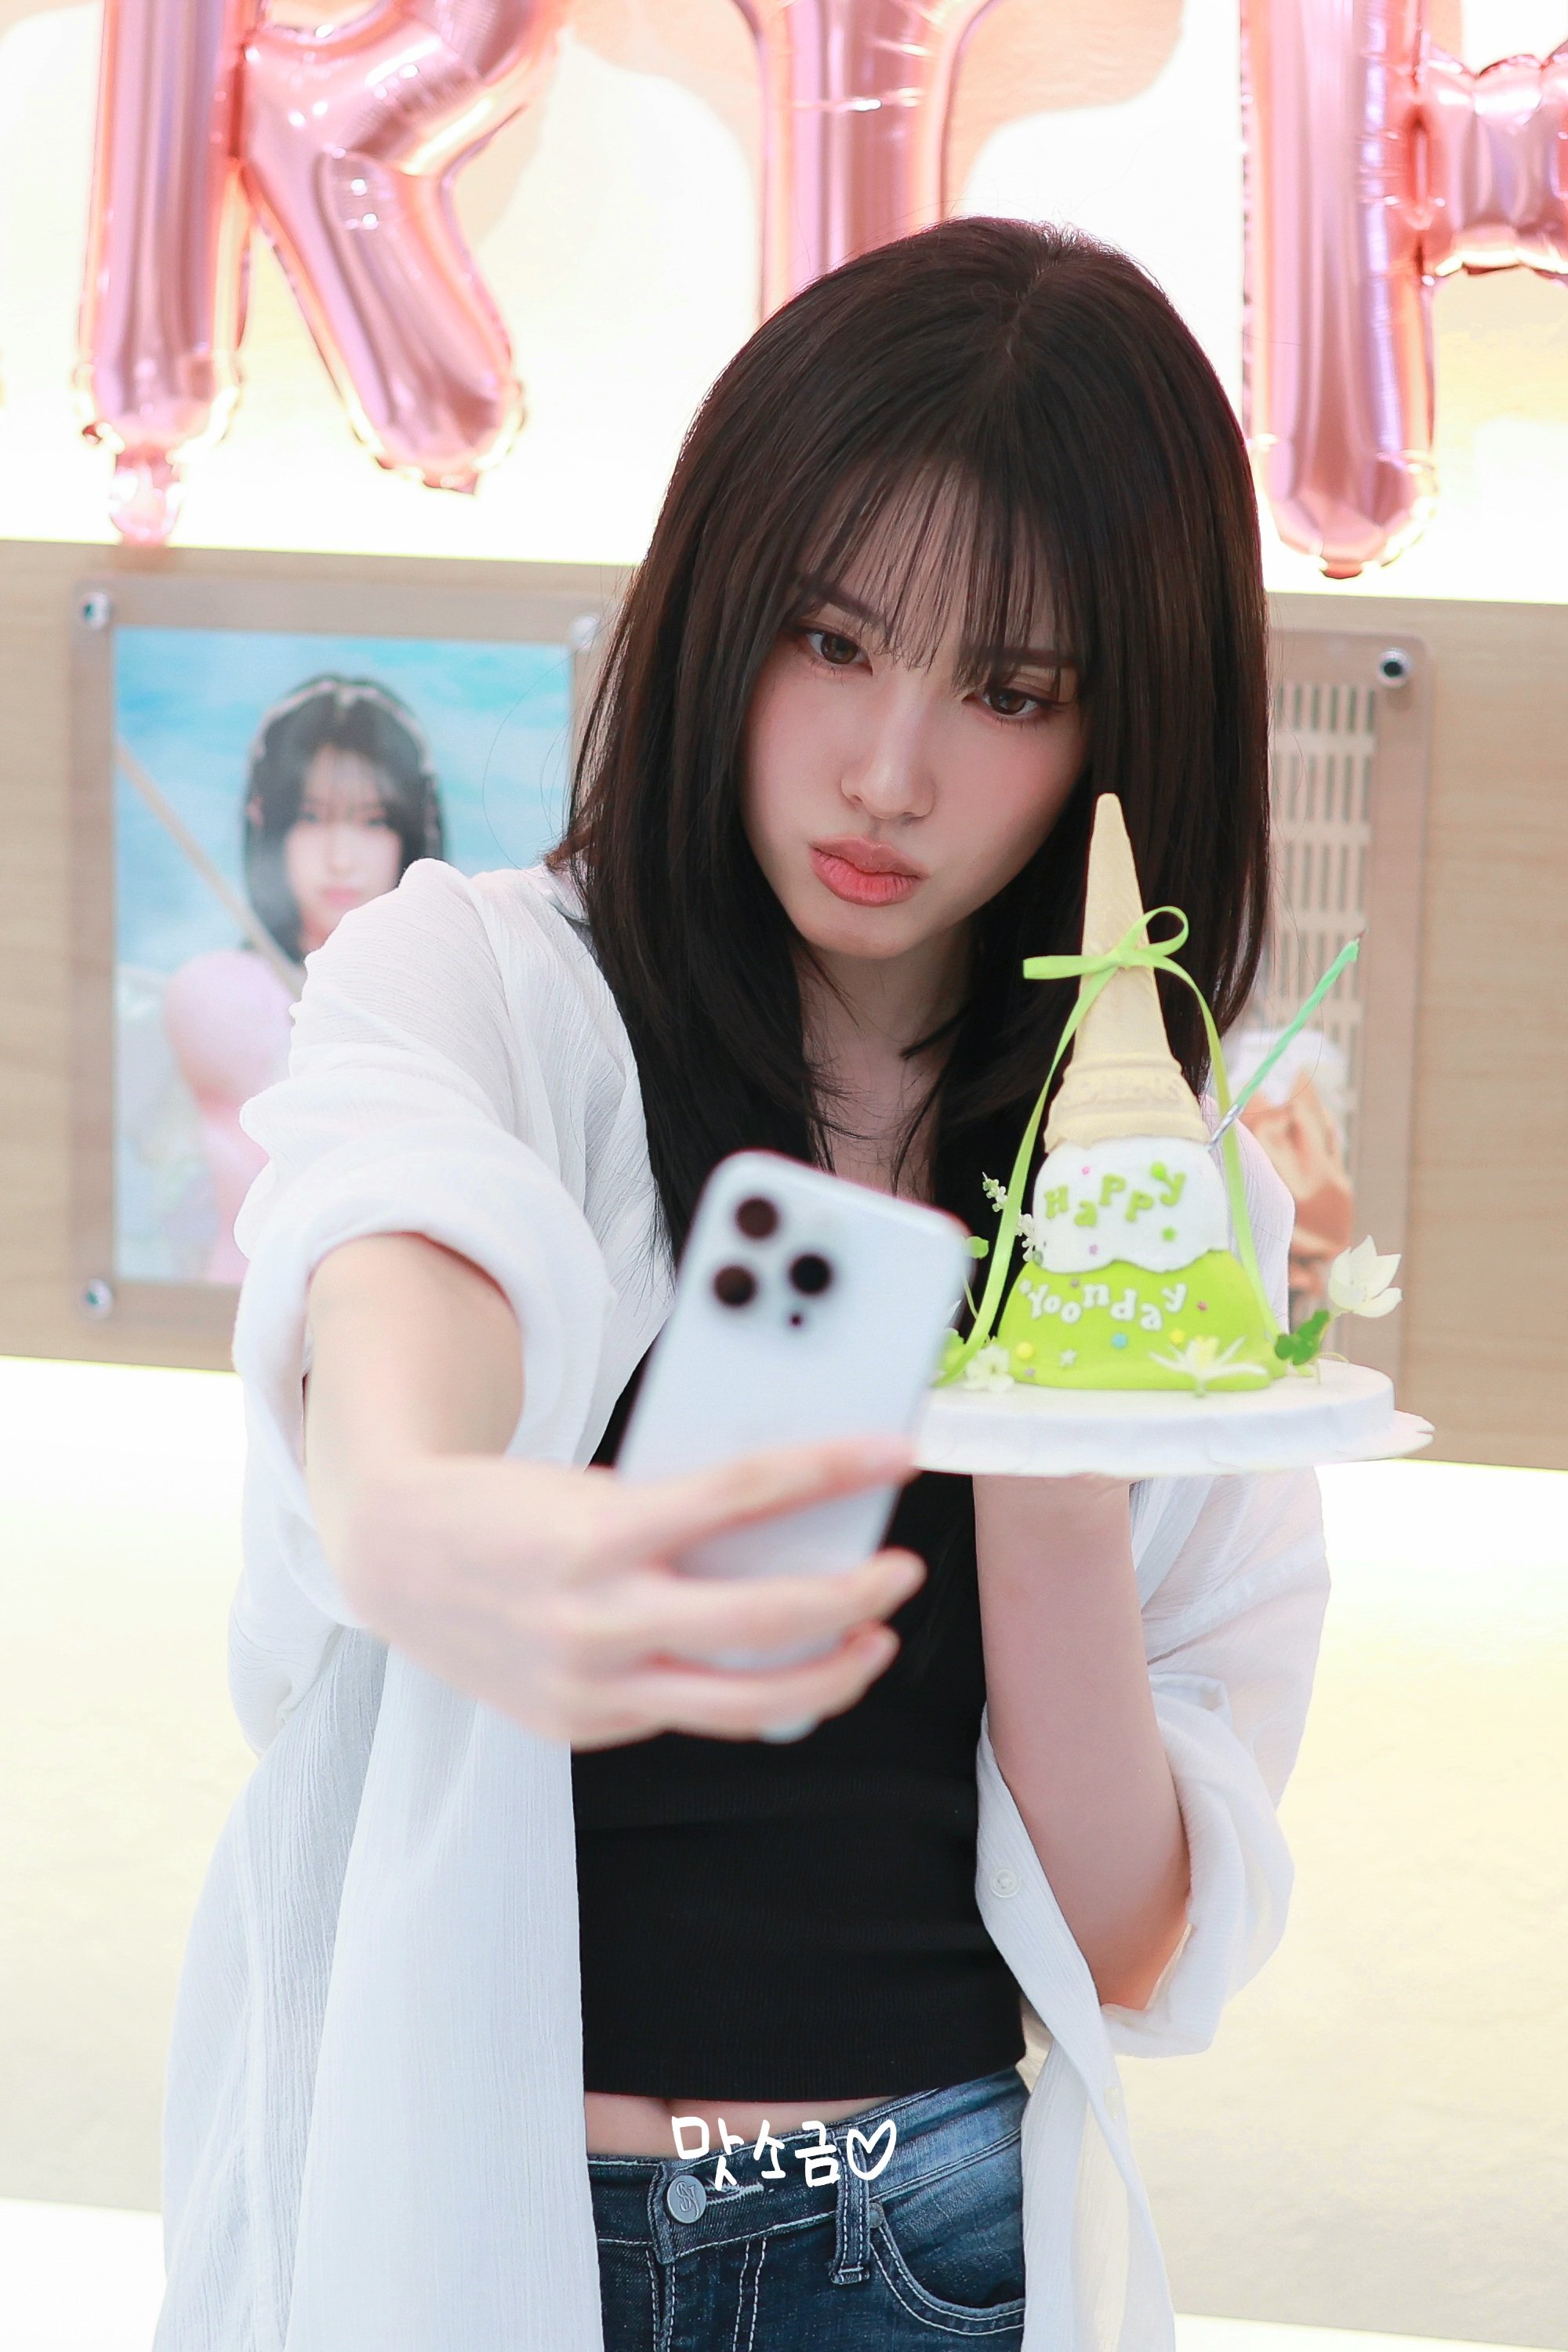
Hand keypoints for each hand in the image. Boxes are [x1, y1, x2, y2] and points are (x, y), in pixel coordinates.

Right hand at [333, 1436, 924, 1748]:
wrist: (392, 1560)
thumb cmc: (504, 1508)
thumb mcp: (589, 1488)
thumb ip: (674, 1516)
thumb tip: (785, 1525)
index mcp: (597, 1531)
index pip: (741, 1494)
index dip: (830, 1471)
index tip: (893, 1456)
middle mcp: (596, 1618)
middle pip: (765, 1620)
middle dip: (855, 1598)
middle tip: (902, 1571)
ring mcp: (589, 1686)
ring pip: (745, 1703)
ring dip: (829, 1675)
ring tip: (868, 1641)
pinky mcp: (582, 1726)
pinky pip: (688, 1714)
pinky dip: (742, 1689)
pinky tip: (772, 1666)